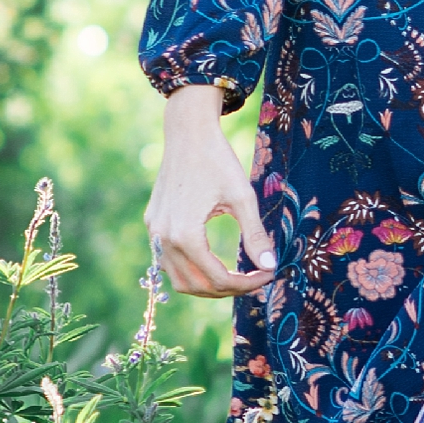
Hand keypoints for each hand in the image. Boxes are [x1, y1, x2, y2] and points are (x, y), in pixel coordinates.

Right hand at [147, 82, 276, 296]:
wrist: (188, 133)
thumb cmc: (218, 161)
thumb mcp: (243, 198)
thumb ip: (255, 235)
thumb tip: (270, 265)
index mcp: (186, 235)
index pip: (218, 279)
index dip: (247, 283)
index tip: (270, 274)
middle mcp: (163, 239)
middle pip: (196, 286)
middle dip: (228, 289)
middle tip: (256, 279)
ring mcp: (154, 233)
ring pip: (178, 280)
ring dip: (207, 285)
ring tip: (236, 278)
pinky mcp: (152, 225)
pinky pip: (169, 262)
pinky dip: (191, 271)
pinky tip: (214, 263)